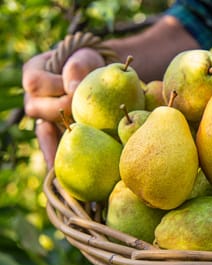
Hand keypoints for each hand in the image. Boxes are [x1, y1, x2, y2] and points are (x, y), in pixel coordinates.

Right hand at [23, 48, 104, 167]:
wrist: (94, 75)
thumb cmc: (88, 64)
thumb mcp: (84, 58)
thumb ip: (77, 68)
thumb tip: (74, 89)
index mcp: (34, 74)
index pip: (35, 82)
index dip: (56, 86)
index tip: (76, 88)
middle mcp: (33, 98)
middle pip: (38, 109)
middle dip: (64, 111)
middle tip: (85, 114)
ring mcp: (41, 117)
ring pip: (43, 131)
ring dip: (58, 139)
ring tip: (70, 156)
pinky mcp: (54, 133)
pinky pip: (50, 147)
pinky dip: (56, 157)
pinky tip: (60, 174)